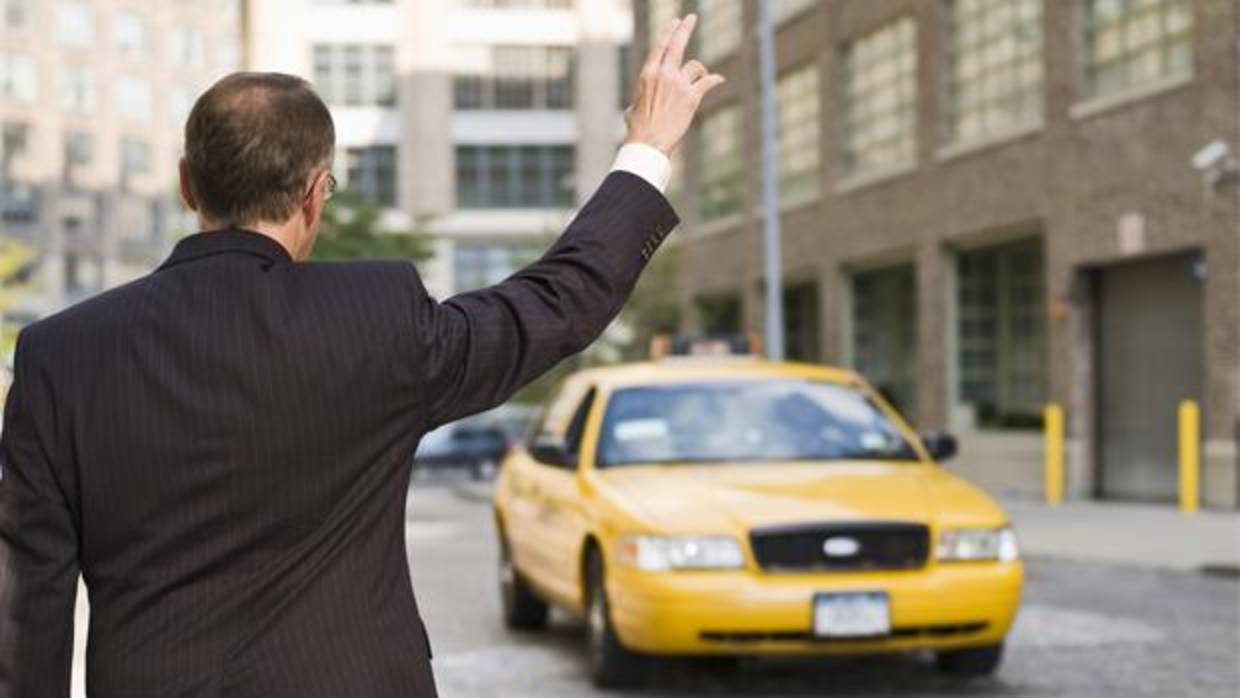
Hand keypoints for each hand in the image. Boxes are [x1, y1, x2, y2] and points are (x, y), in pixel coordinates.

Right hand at [624, 14, 725, 155]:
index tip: (675, 22)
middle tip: (691, 17)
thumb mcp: (634, 106)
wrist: (649, 142)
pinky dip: (714, 80)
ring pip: (695, 66)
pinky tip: (718, 79)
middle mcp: (663, 74)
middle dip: (685, 28)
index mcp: (648, 74)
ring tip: (702, 76)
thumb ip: (641, 97)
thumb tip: (639, 103)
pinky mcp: (692, 97)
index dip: (669, 32)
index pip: (660, 46)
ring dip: (700, 71)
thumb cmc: (638, 129)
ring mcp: (678, 84)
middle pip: (677, 44)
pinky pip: (707, 82)